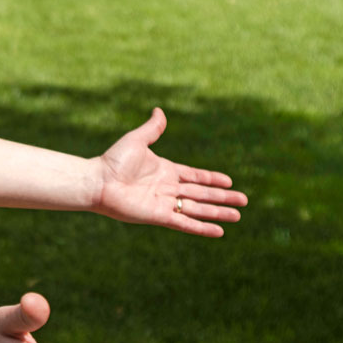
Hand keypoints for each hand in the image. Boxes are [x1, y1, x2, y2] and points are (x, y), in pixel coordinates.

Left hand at [94, 108, 247, 236]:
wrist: (98, 181)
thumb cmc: (114, 161)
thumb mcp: (137, 140)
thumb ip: (152, 129)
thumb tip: (159, 110)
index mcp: (165, 171)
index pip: (195, 176)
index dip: (212, 179)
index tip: (229, 182)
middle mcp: (168, 188)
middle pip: (202, 194)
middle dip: (223, 198)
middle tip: (244, 201)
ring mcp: (164, 203)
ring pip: (198, 209)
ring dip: (218, 213)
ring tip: (237, 216)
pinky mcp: (159, 216)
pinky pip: (185, 222)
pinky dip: (201, 227)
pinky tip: (218, 231)